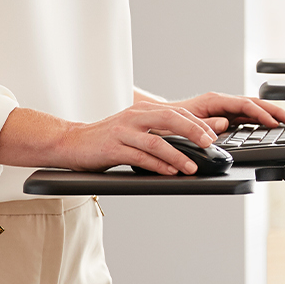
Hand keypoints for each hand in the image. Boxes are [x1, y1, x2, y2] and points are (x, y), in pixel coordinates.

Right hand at [0, 104, 218, 175]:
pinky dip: (157, 165)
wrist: (71, 142)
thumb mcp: (134, 131)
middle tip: (210, 146)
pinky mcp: (112, 148)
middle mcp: (134, 117)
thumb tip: (187, 144)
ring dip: (177, 155)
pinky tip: (169, 173)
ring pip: (156, 141)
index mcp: (142, 111)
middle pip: (170, 120)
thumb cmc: (106, 140)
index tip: (214, 136)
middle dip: (194, 132)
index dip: (197, 124)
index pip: (176, 113)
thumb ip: (157, 134)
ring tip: (191, 168)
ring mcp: (122, 131)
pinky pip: (139, 157)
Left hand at [145, 91, 284, 132]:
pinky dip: (261, 119)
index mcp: (215, 100)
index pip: (245, 105)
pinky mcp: (224, 117)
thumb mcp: (185, 123)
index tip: (274, 123)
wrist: (159, 119)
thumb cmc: (169, 120)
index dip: (262, 114)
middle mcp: (222, 103)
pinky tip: (270, 125)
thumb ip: (206, 124)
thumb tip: (224, 124)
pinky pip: (247, 116)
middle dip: (274, 110)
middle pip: (254, 104)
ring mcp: (224, 109)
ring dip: (270, 114)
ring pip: (253, 109)